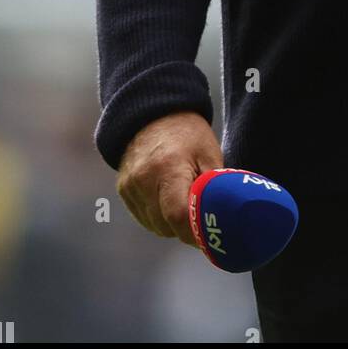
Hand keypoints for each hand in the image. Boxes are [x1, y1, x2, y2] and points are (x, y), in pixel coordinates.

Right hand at [116, 110, 223, 244]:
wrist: (154, 114)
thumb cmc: (188, 134)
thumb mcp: (209, 155)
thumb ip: (213, 189)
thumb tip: (224, 220)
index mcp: (169, 168)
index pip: (179, 216)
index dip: (195, 232)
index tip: (210, 235)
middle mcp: (144, 179)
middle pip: (166, 226)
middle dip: (185, 228)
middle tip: (201, 216)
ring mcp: (130, 186)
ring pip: (154, 226)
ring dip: (171, 224)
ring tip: (185, 202)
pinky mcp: (123, 189)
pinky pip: (144, 217)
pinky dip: (158, 217)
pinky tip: (169, 199)